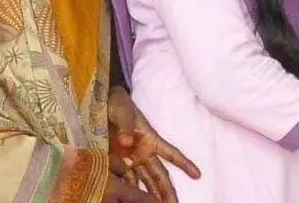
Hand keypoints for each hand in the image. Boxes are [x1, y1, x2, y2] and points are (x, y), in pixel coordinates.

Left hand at [108, 87, 200, 202]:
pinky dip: (127, 191)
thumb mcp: (123, 112)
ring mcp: (130, 160)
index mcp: (150, 140)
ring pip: (144, 182)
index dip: (184, 164)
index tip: (197, 175)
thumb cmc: (119, 105)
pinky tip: (129, 201)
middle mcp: (143, 153)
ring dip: (150, 196)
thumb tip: (126, 141)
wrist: (100, 105)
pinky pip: (124, 180)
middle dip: (167, 192)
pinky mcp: (116, 163)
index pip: (171, 154)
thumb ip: (126, 126)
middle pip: (159, 176)